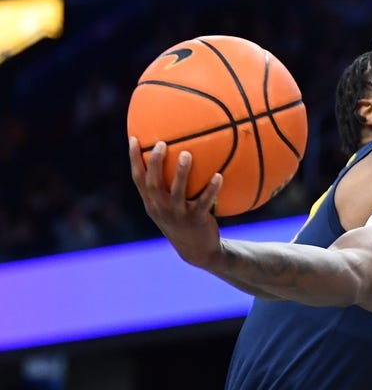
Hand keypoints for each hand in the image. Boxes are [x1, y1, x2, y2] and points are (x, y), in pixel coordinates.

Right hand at [128, 138, 223, 267]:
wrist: (197, 250)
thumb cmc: (183, 222)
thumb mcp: (169, 207)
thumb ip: (166, 187)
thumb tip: (176, 155)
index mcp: (151, 203)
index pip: (138, 179)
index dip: (134, 160)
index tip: (134, 138)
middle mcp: (161, 209)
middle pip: (153, 184)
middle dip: (156, 163)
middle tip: (162, 143)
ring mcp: (178, 215)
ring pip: (177, 193)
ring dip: (182, 173)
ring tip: (187, 154)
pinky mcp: (196, 220)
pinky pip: (203, 203)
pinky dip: (211, 189)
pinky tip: (219, 176)